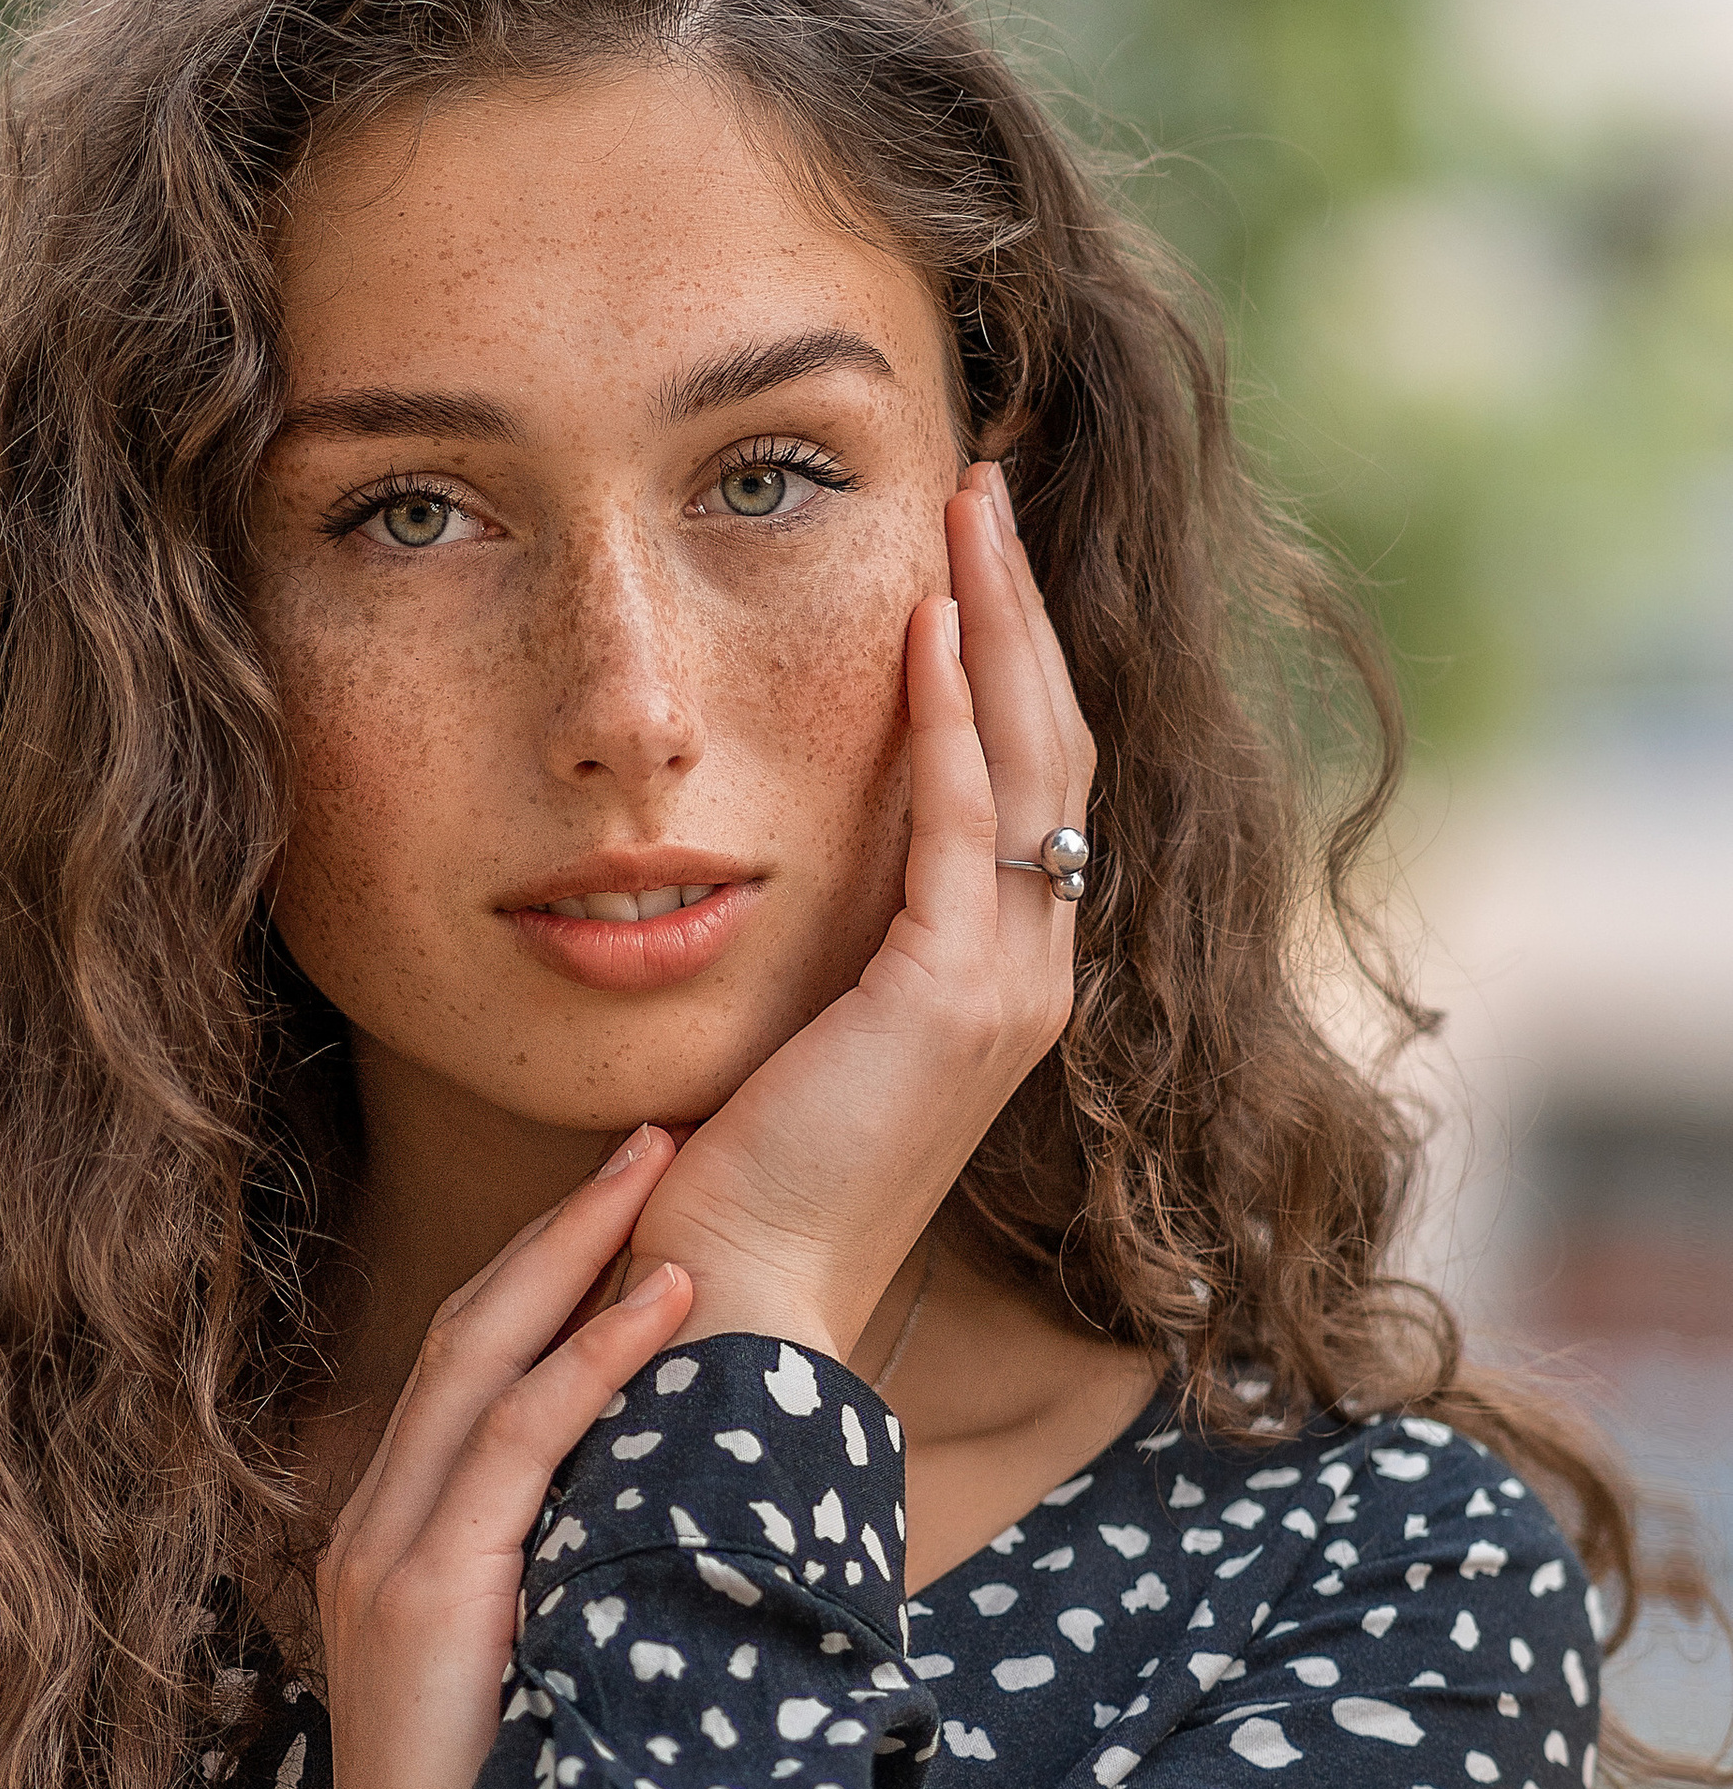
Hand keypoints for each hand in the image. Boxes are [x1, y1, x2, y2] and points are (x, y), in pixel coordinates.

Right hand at [187, 1128, 694, 1788]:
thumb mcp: (548, 1682)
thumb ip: (585, 1589)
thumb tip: (696, 1524)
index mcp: (401, 1549)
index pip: (469, 1372)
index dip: (545, 1274)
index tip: (630, 1199)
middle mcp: (377, 1534)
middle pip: (463, 1333)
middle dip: (560, 1226)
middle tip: (653, 1133)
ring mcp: (388, 1563)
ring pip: (477, 1364)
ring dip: (576, 1259)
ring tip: (662, 1177)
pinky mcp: (423, 1603)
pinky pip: (510, 1447)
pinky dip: (589, 1365)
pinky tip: (658, 1304)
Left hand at [626, 459, 1093, 1363]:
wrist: (734, 1307)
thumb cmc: (738, 1188)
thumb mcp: (799, 1033)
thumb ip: (826, 946)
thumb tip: (776, 852)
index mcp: (1001, 983)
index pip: (1029, 784)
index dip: (1013, 659)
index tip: (971, 553)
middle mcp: (1032, 977)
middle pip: (1053, 748)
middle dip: (1022, 605)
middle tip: (984, 482)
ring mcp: (1007, 990)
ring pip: (1028, 762)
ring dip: (998, 621)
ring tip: (967, 503)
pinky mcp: (949, 997)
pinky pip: (957, 820)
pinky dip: (945, 714)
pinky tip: (927, 619)